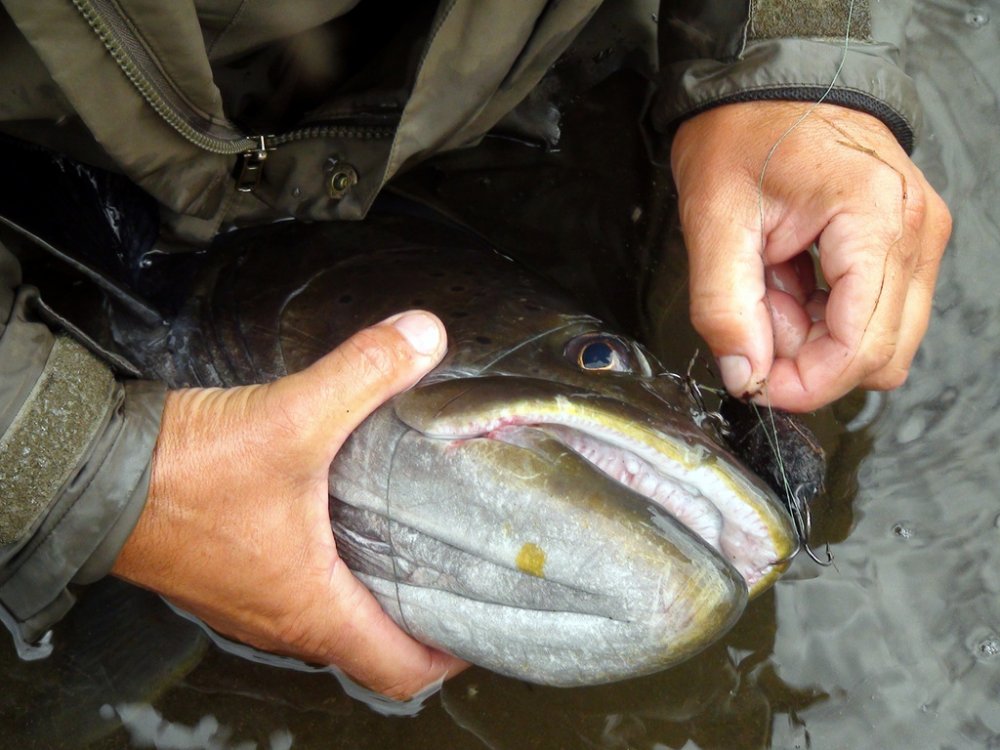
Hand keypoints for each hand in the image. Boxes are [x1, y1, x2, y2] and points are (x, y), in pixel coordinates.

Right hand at [112, 311, 466, 698]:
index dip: (449, 652)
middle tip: (458, 573)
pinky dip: (333, 568)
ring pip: (333, 617)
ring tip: (414, 545)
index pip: (399, 669)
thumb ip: (364, 375)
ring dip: (376, 592)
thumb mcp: (290, 419)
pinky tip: (346, 520)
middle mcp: (282, 619)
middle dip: (421, 618)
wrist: (94, 475)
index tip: (480, 620)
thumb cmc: (182, 477)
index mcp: (310, 609)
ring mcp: (251, 601)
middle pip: (372, 645)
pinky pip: (298, 587)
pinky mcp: (230, 574)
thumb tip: (423, 339)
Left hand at [671, 102, 951, 410]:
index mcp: (874, 218)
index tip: (755, 382)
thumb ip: (723, 307)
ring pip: (882, 341)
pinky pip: (876, 311)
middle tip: (755, 320)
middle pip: (882, 356)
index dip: (805, 384)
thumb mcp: (712, 220)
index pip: (860, 347)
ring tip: (770, 289)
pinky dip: (827, 315)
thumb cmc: (742, 133)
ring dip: (817, 338)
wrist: (767, 86)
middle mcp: (915, 229)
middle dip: (810, 360)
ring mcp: (918, 235)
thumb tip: (744, 373)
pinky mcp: (905, 241)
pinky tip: (789, 281)